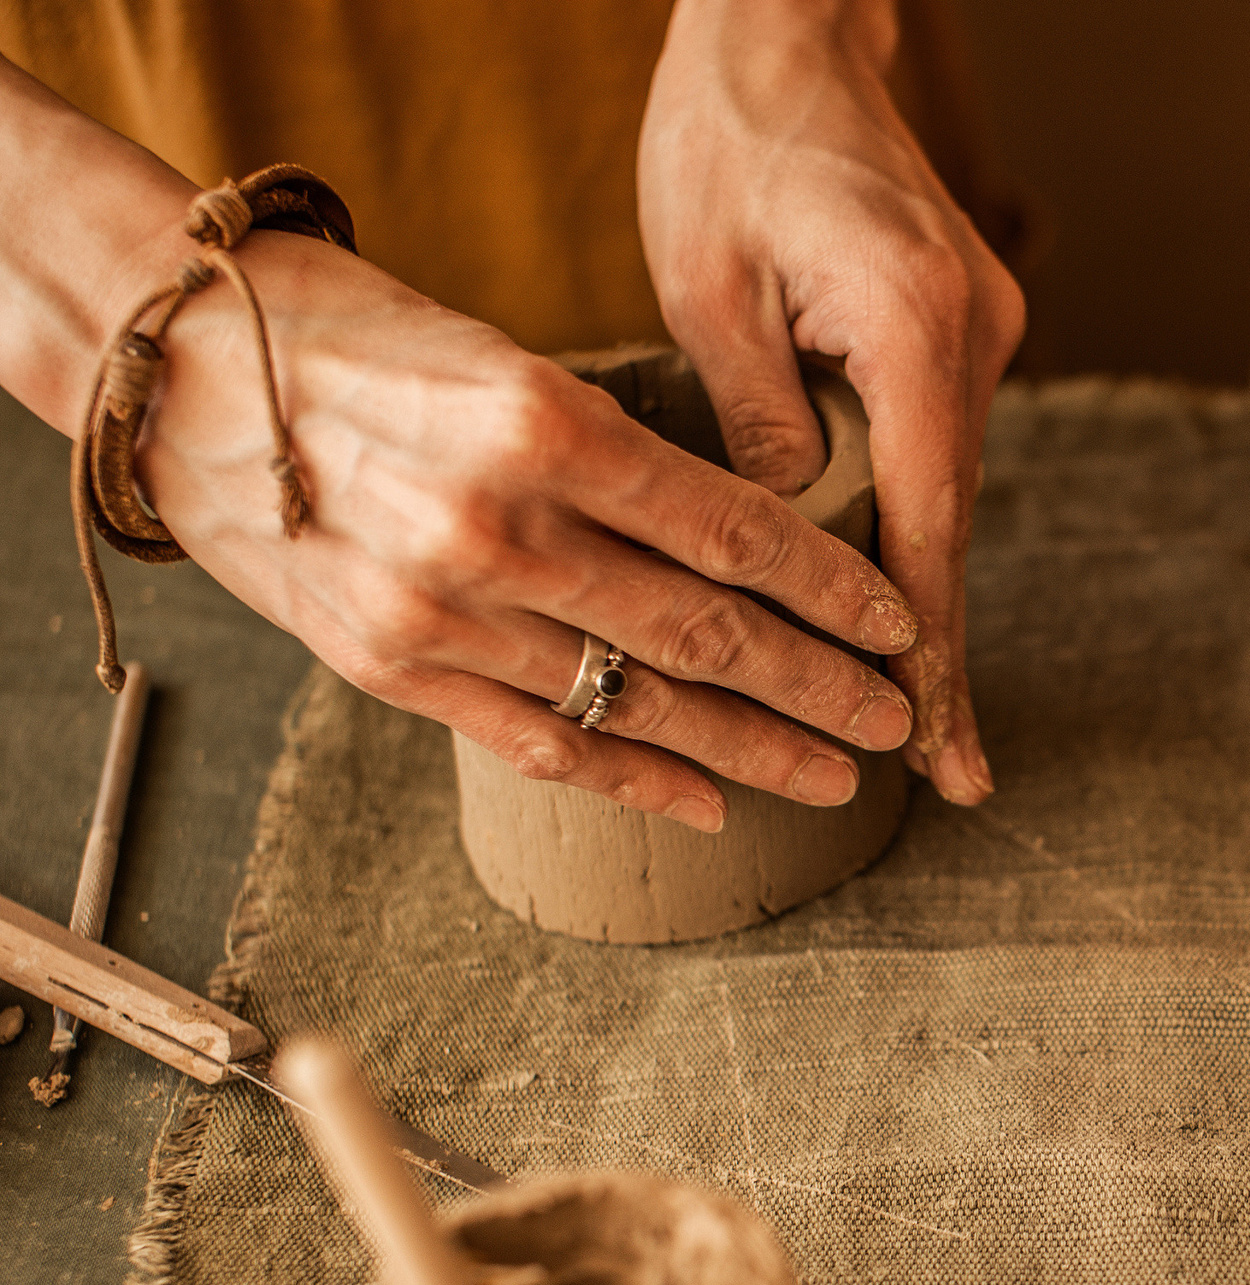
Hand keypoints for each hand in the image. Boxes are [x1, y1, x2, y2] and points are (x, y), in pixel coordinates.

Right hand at [136, 232, 921, 833]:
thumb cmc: (358, 343)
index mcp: (542, 425)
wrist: (179, 379)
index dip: (832, 590)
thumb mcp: (506, 360)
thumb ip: (617, 455)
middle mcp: (499, 530)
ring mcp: (443, 614)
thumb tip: (750, 543)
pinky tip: (711, 804)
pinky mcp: (396, 672)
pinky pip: (545, 744)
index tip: (898, 626)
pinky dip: (638, 780)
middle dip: (819, 687)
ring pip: (640, 702)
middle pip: (706, 632)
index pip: (734, 530)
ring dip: (752, 749)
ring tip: (835, 775)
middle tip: (895, 720)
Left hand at [639, 0, 1025, 804]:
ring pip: (945, 487)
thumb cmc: (725, 137)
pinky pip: (933, 441)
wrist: (787, 29)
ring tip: (904, 701)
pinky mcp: (959, 322)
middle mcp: (972, 335)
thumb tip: (784, 546)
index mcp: (911, 325)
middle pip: (952, 523)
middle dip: (932, 645)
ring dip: (917, 583)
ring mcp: (980, 328)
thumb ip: (758, 423)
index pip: (927, 527)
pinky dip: (906, 513)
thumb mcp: (708, 286)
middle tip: (944, 769)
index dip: (930, 653)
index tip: (948, 754)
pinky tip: (880, 580)